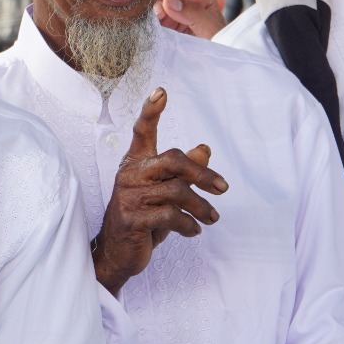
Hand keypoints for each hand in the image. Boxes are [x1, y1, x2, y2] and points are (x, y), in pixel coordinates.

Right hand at [92, 89, 228, 295]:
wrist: (119, 252)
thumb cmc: (143, 217)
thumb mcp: (165, 192)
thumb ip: (183, 171)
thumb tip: (205, 148)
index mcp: (136, 163)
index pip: (142, 131)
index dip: (151, 111)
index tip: (161, 91)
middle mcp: (130, 174)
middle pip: (173, 160)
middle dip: (203, 175)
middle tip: (223, 189)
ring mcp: (129, 196)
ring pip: (177, 191)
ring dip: (201, 208)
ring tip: (212, 219)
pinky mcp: (133, 219)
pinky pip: (170, 216)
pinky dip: (189, 225)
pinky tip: (194, 231)